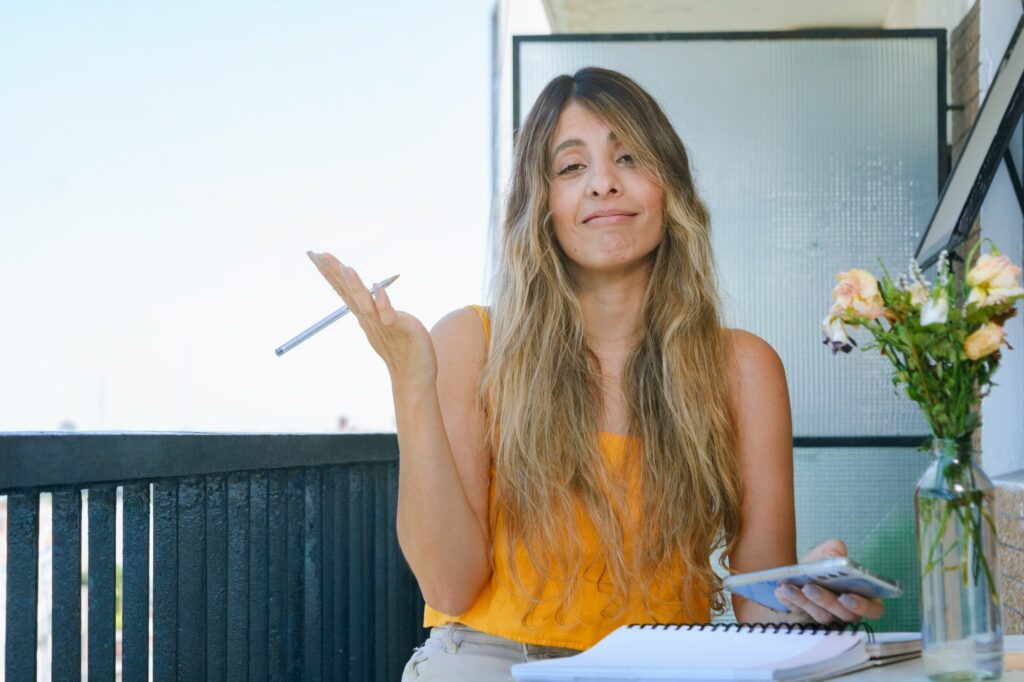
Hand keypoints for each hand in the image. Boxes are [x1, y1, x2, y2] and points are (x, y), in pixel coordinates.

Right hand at [306, 251, 435, 387]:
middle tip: (318, 254)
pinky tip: (377, 289)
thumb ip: (373, 308)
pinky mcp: (401, 328)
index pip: (344, 289)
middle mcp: (369, 317)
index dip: (330, 272)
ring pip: (365, 302)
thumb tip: (367, 293)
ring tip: (347, 268)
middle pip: (348, 291)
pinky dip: (382, 302)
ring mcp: (383, 324)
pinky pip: (389, 314)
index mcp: (365, 314)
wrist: (413, 378)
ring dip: (355, 285)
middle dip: (333, 272)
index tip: (315, 254)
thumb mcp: (382, 324)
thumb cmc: (400, 350)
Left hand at [774, 539, 884, 623]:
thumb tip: (835, 555)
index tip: (846, 596)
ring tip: (790, 586)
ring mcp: (828, 619)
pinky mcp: (807, 620)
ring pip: (822, 616)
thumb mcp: (827, 553)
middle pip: (844, 615)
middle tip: (812, 588)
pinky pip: (799, 614)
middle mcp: (847, 612)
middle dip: (827, 601)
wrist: (796, 574)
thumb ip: (834, 550)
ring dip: (805, 601)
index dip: (863, 606)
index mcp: (863, 596)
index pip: (874, 609)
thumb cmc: (820, 566)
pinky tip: (781, 590)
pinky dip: (790, 601)